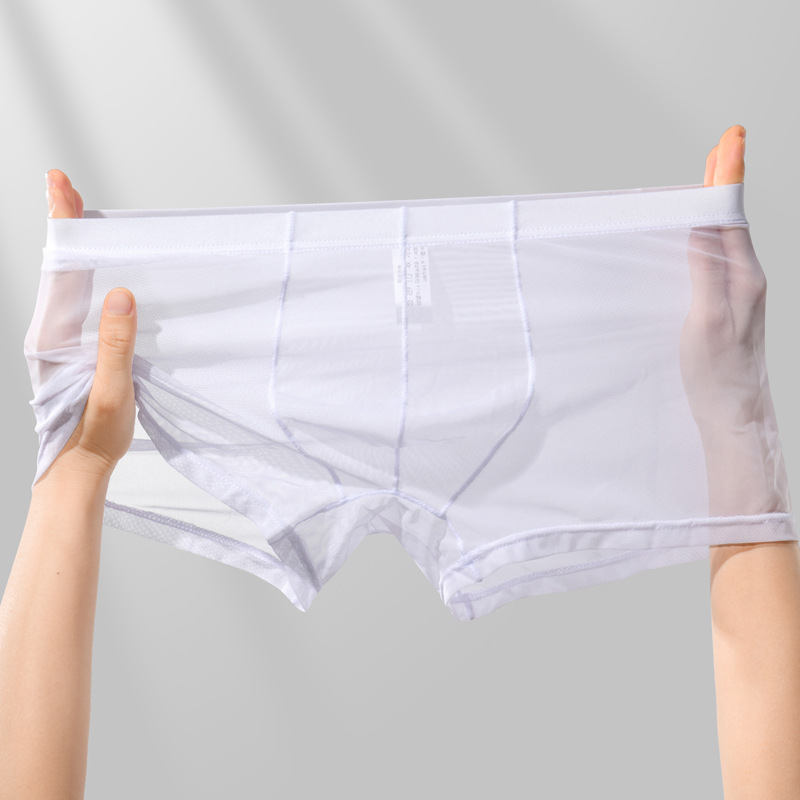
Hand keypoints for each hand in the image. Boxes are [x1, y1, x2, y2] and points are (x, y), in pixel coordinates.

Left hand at [41, 170, 137, 480]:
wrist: (78, 467)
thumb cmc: (94, 435)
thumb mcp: (111, 392)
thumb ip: (114, 344)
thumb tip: (120, 294)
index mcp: (55, 338)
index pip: (60, 270)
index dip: (63, 226)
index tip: (61, 186)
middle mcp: (49, 333)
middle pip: (57, 267)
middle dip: (62, 223)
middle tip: (64, 185)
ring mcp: (57, 341)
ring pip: (63, 281)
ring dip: (69, 244)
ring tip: (74, 211)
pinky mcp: (70, 350)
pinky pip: (73, 301)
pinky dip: (80, 272)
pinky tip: (90, 268)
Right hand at [679, 125, 764, 429]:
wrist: (734, 413)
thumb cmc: (719, 374)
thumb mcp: (707, 318)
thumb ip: (706, 269)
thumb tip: (702, 225)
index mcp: (744, 277)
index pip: (731, 216)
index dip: (725, 179)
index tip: (727, 143)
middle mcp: (747, 279)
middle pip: (732, 220)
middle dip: (725, 182)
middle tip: (722, 147)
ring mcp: (739, 292)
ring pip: (727, 237)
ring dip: (717, 206)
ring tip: (711, 180)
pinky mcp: (729, 306)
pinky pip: (720, 258)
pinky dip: (710, 235)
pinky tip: (700, 236)